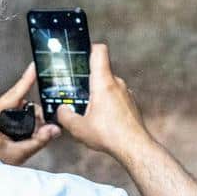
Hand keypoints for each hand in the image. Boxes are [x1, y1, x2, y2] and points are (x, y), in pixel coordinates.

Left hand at [0, 63, 60, 165]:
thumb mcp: (16, 153)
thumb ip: (37, 141)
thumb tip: (53, 130)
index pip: (14, 94)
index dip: (26, 80)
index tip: (34, 67)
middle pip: (20, 102)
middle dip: (36, 114)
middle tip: (44, 130)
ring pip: (18, 109)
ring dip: (30, 120)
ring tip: (33, 137)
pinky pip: (13, 115)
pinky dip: (23, 123)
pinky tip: (26, 136)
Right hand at [56, 44, 154, 162]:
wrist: (135, 148)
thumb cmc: (110, 135)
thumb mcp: (78, 127)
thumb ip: (64, 115)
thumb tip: (61, 110)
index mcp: (103, 82)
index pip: (99, 51)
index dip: (88, 47)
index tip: (80, 52)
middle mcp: (117, 83)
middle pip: (100, 72)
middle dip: (87, 81)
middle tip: (76, 93)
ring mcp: (126, 93)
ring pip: (108, 87)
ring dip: (97, 95)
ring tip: (88, 112)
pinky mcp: (131, 104)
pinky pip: (116, 98)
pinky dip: (107, 105)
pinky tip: (101, 120)